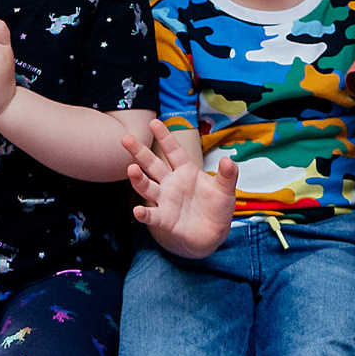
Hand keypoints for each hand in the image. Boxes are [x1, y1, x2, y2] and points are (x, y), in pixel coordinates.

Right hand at [125, 120, 236, 258]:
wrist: (214, 233)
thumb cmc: (218, 207)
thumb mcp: (226, 189)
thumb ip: (228, 175)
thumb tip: (228, 160)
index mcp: (186, 171)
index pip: (173, 151)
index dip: (164, 137)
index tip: (154, 122)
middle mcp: (171, 183)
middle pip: (152, 165)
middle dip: (139, 152)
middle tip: (126, 138)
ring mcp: (166, 200)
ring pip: (147, 187)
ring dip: (138, 179)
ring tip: (131, 169)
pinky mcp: (165, 219)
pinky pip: (152, 215)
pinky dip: (144, 214)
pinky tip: (137, 211)